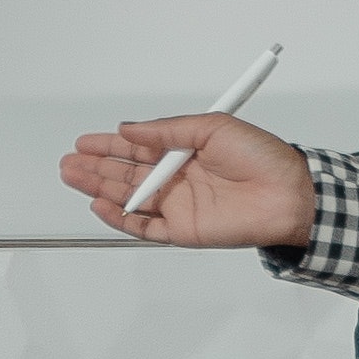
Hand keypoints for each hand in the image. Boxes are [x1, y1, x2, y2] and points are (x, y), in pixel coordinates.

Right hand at [60, 107, 317, 248]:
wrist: (288, 194)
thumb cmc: (262, 157)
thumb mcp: (211, 127)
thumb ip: (166, 130)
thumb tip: (130, 128)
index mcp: (186, 151)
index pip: (139, 148)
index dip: (111, 145)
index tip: (86, 141)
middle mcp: (180, 178)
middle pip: (128, 173)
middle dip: (97, 167)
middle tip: (70, 161)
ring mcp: (180, 205)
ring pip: (130, 198)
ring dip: (101, 188)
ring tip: (75, 177)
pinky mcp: (184, 230)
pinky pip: (144, 227)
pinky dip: (122, 218)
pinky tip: (102, 205)